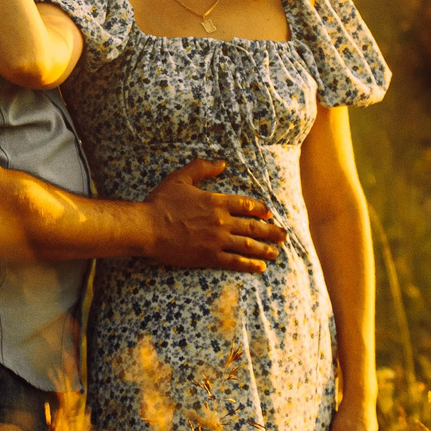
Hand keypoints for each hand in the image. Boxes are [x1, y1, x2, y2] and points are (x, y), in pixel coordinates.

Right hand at [141, 159, 287, 273]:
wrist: (147, 228)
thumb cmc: (160, 203)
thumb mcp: (180, 178)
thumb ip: (201, 168)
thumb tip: (222, 163)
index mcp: (216, 201)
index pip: (246, 205)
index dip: (260, 210)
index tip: (269, 214)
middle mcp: (221, 221)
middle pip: (253, 226)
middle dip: (271, 231)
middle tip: (284, 236)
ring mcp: (216, 241)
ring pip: (248, 245)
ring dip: (265, 249)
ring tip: (276, 253)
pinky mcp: (208, 257)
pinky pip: (234, 262)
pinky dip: (249, 265)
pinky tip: (259, 267)